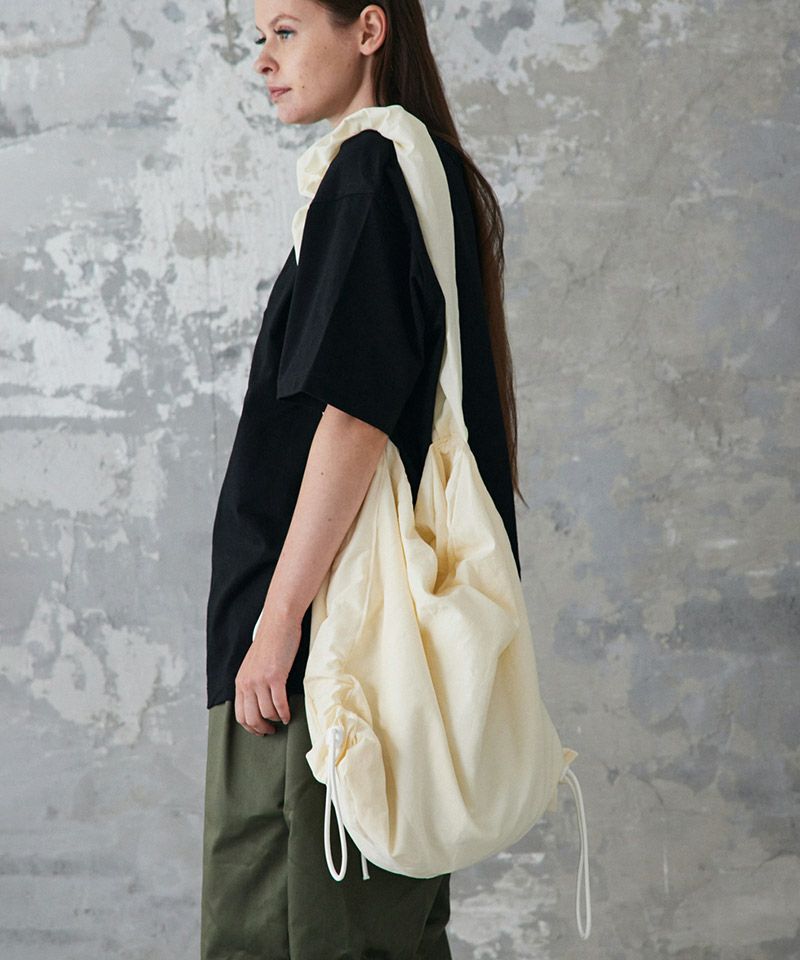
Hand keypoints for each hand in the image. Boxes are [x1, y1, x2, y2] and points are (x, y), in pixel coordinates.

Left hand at [234, 601, 300, 735]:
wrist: (278, 623)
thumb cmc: (270, 641)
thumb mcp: (254, 664)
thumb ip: (253, 681)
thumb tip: (259, 699)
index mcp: (240, 681)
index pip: (240, 714)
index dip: (250, 726)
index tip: (260, 730)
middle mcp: (247, 683)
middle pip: (251, 718)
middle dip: (261, 728)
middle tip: (271, 731)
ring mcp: (261, 680)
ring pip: (266, 713)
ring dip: (276, 720)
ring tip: (283, 720)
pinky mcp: (275, 677)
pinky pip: (279, 704)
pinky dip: (284, 713)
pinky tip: (288, 714)